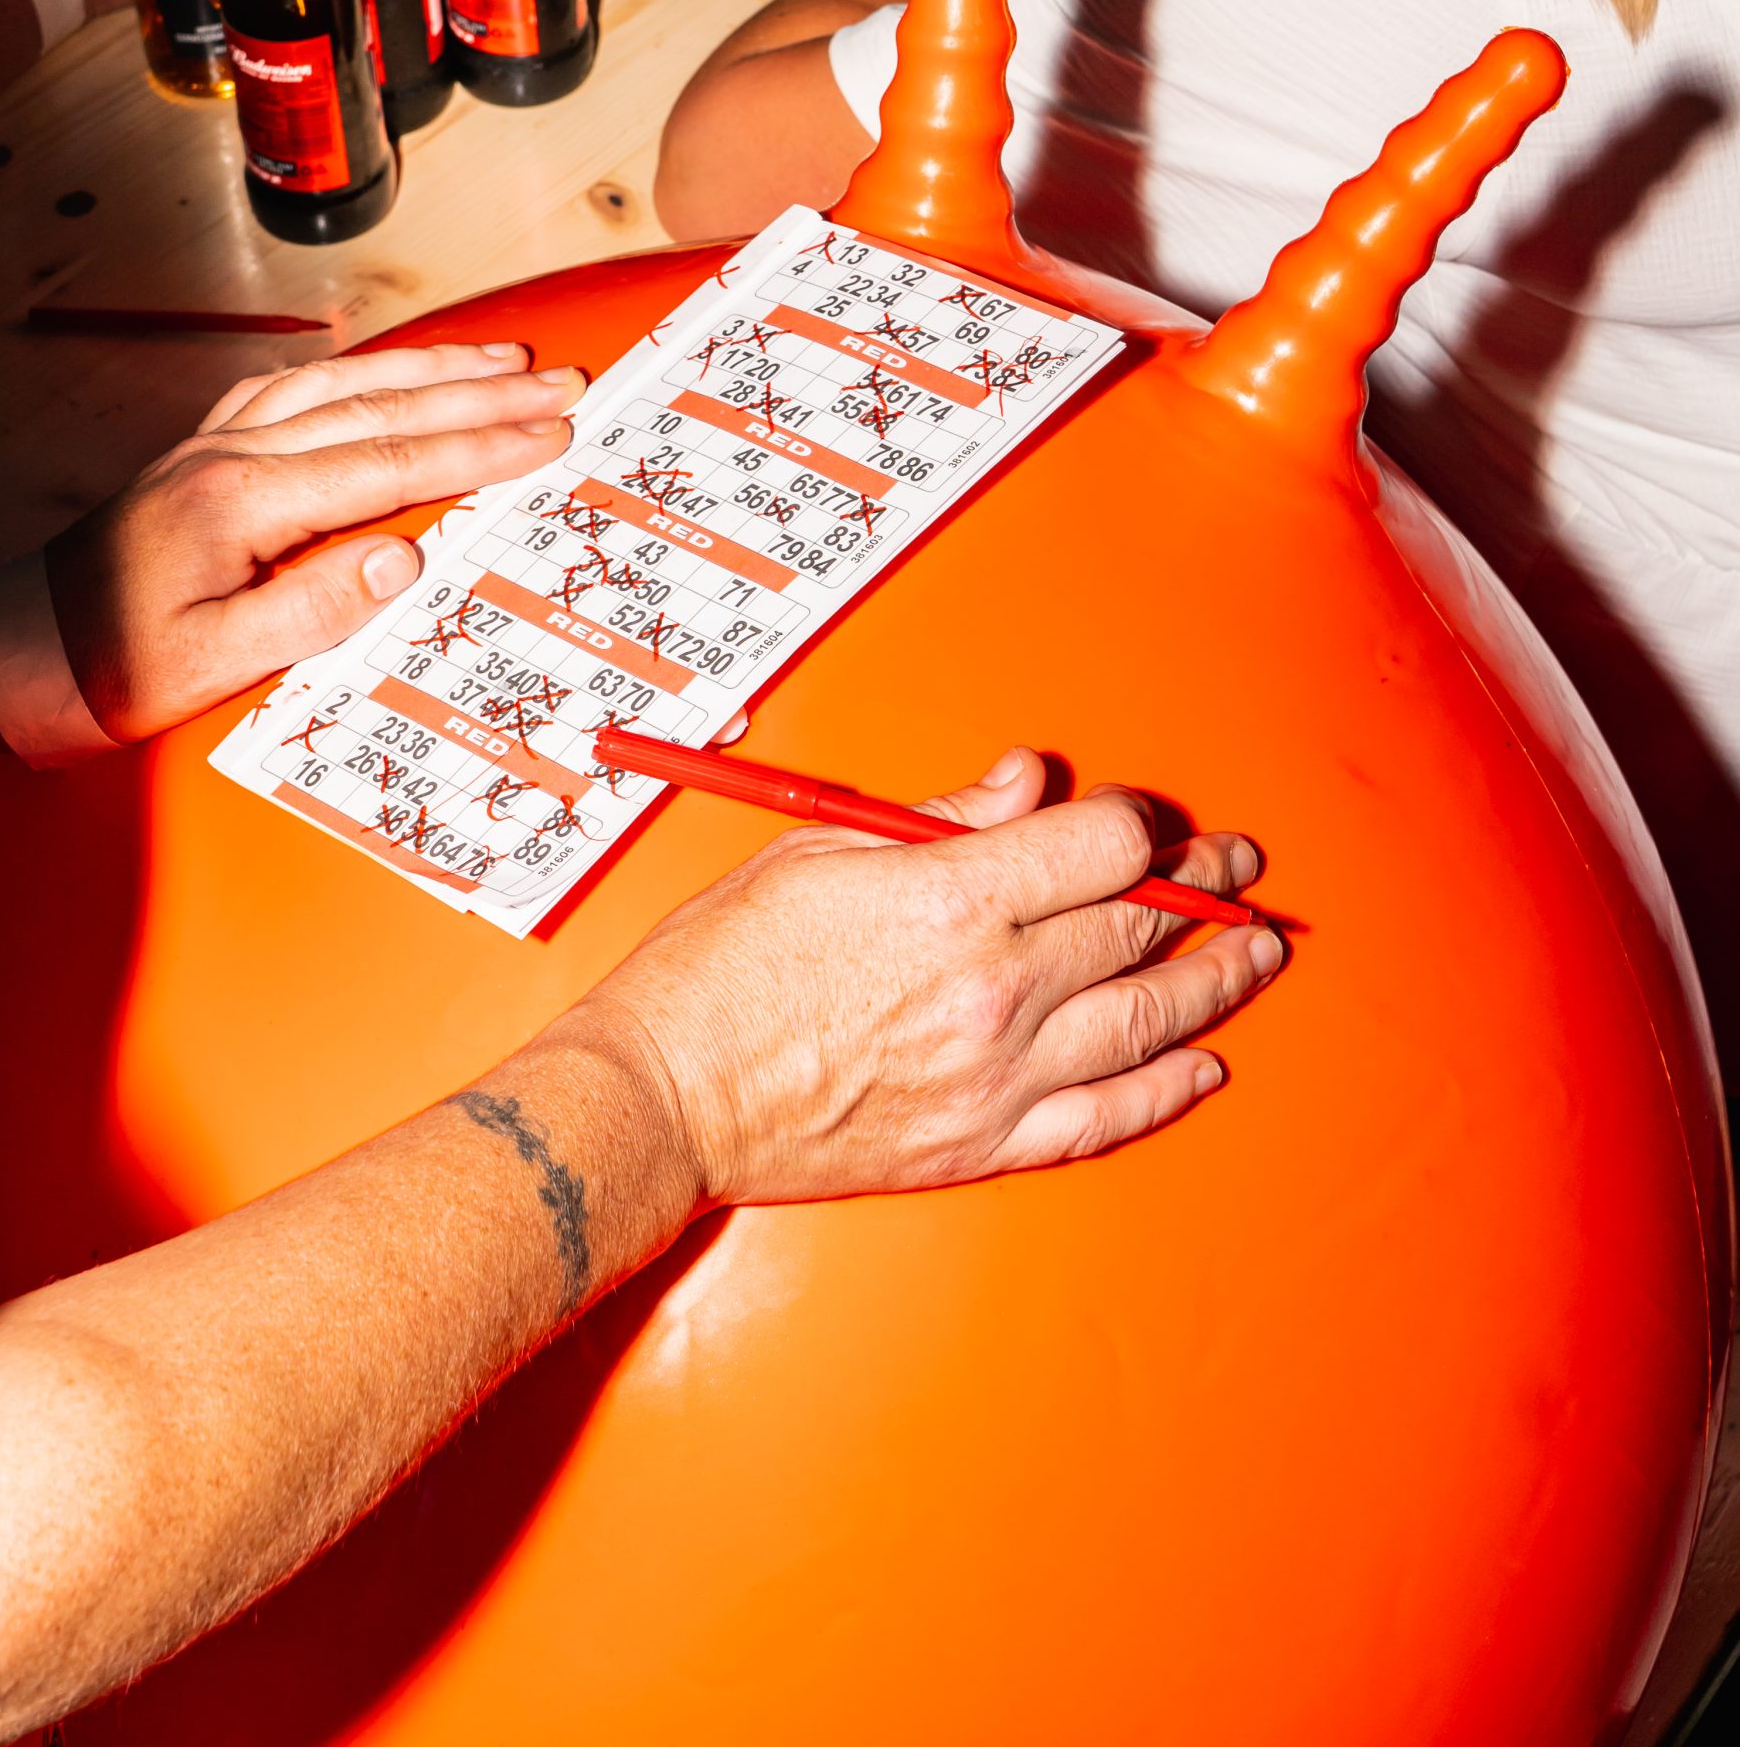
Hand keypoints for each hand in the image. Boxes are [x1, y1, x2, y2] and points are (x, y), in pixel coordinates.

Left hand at [44, 344, 582, 738]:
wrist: (5, 654)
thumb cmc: (105, 671)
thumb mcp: (210, 666)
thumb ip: (309, 609)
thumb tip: (402, 561)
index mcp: (241, 504)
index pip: (387, 463)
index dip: (479, 447)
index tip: (549, 434)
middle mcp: (232, 455)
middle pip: (380, 407)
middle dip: (481, 393)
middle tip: (558, 379)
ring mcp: (214, 444)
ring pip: (344, 383)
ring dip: (431, 368)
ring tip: (504, 357)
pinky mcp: (202, 453)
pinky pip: (297, 388)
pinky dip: (361, 371)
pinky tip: (391, 370)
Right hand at [562, 749, 1279, 1202]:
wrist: (666, 1096)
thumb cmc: (723, 966)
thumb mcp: (822, 851)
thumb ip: (943, 816)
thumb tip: (1027, 785)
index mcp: (954, 901)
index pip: (1100, 846)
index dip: (1140, 823)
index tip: (1147, 819)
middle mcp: (995, 989)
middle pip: (1137, 925)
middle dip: (1202, 889)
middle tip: (1239, 868)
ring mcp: (998, 1074)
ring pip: (1145, 1021)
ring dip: (1216, 983)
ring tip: (1259, 954)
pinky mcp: (983, 1141)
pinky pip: (1103, 1117)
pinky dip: (1165, 1091)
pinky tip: (1203, 1064)